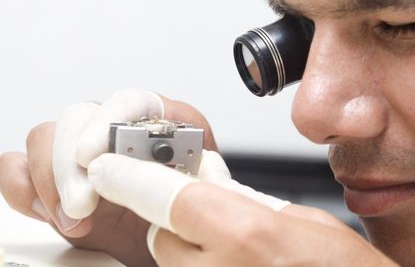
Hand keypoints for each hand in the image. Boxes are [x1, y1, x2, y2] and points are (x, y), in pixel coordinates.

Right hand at [0, 89, 217, 265]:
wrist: (173, 235)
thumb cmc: (186, 209)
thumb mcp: (198, 193)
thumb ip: (183, 180)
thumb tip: (165, 180)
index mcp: (160, 121)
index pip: (130, 101)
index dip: (108, 120)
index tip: (93, 155)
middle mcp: (117, 128)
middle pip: (79, 117)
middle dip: (72, 163)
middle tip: (82, 205)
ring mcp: (85, 150)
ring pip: (46, 138)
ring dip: (51, 181)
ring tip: (75, 220)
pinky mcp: (58, 177)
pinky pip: (21, 167)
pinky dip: (25, 189)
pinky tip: (51, 213)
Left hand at [88, 153, 398, 266]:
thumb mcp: (299, 220)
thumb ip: (243, 198)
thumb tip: (208, 178)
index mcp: (247, 236)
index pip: (167, 197)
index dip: (130, 177)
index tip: (107, 167)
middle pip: (161, 233)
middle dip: (175, 215)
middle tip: (205, 205)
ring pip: (170, 261)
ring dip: (187, 244)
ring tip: (229, 241)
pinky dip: (200, 263)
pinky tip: (233, 260)